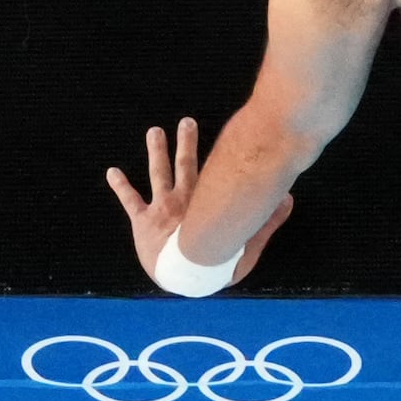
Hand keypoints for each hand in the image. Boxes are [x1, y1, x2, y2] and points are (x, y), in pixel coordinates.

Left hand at [105, 118, 287, 290]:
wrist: (185, 278)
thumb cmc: (217, 266)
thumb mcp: (248, 243)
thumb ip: (268, 222)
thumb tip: (289, 199)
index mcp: (208, 203)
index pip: (216, 176)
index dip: (223, 160)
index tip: (235, 141)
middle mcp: (186, 200)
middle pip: (186, 165)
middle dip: (186, 143)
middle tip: (187, 121)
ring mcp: (164, 209)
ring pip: (159, 174)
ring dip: (156, 151)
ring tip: (153, 131)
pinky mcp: (143, 222)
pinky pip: (130, 201)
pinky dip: (120, 185)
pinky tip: (111, 172)